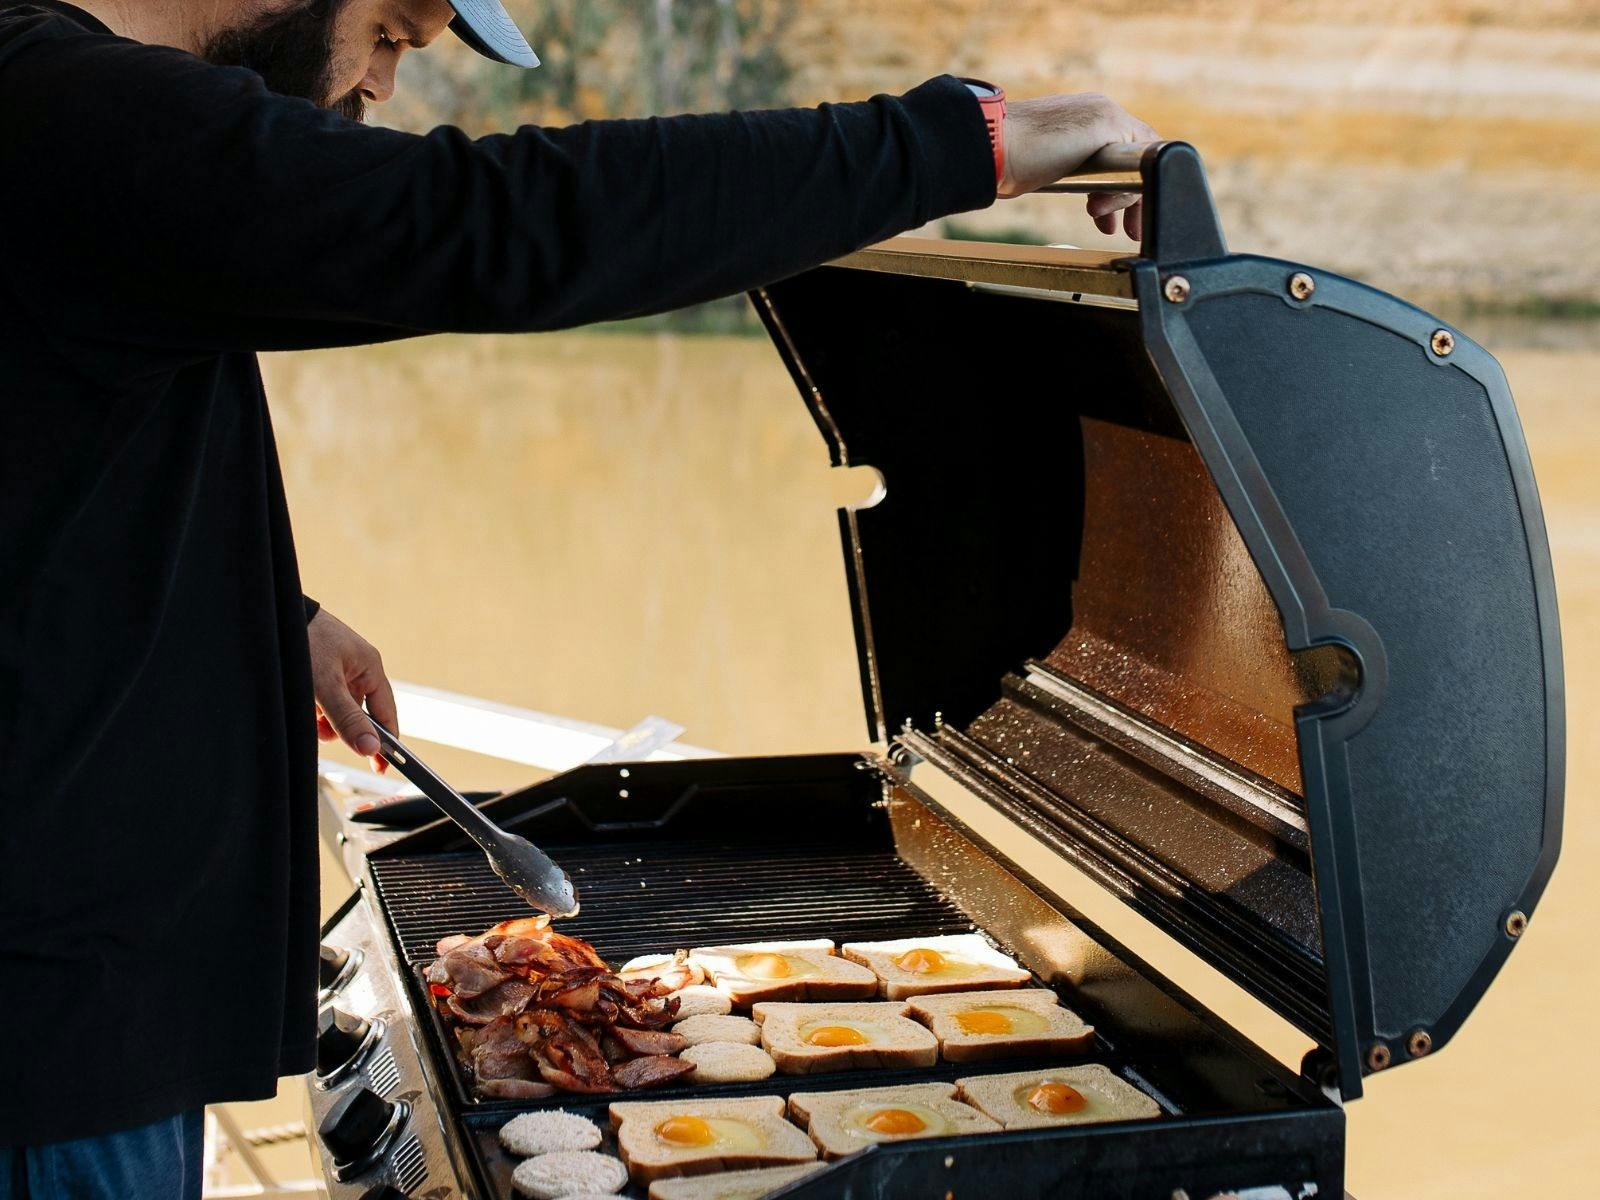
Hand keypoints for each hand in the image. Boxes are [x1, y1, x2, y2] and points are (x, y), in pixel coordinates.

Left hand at [307, 608, 396, 772]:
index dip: (385, 741)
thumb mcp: (326, 686)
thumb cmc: (304, 641)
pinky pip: (324, 701)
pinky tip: (302, 703)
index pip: (386, 713)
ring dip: (323, 719)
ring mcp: (339, 671)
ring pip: (338, 710)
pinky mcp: (320, 672)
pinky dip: (313, 709)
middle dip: (341, 727)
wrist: (273, 617)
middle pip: (359, 715)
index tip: (381, 766)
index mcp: (370, 668)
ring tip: (307, 711)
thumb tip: (370, 749)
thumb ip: (348, 718)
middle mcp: (358, 670)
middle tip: (323, 730)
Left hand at [997, 92, 1158, 239]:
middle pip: (1131, 167)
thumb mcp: (1098, 131)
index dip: (1150, 183)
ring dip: (1112, 203)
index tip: (1142, 215)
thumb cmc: (1038, 144)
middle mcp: (1097, 125)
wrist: (988, 152)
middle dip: (1129, 200)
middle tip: (1124, 230)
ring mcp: (1076, 144)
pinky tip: (1090, 211)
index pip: (1149, 150)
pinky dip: (1094, 198)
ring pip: (1110, 177)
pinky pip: (1089, 181)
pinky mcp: (1058, 162)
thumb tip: (1152, 155)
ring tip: (1104, 224)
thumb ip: (1131, 139)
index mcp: (1111, 115)